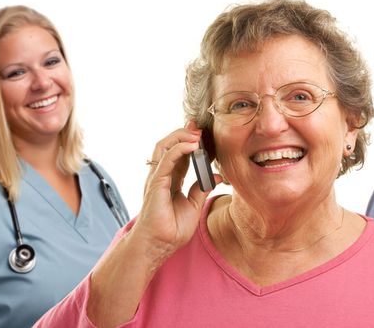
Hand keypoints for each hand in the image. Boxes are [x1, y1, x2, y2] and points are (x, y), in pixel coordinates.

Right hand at [131, 122, 217, 256]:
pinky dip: (179, 149)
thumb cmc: (171, 230)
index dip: (189, 142)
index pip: (178, 154)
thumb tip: (218, 178)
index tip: (202, 132)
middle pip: (169, 146)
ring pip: (164, 147)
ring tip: (197, 134)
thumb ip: (201, 189)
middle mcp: (161, 176)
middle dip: (183, 133)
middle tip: (199, 127)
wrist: (158, 245)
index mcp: (169, 181)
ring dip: (181, 137)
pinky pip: (166, 160)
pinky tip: (192, 145)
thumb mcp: (193, 206)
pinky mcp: (156, 184)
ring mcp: (156, 179)